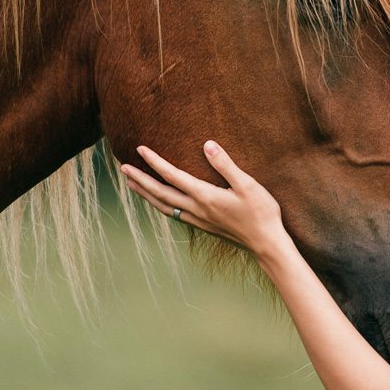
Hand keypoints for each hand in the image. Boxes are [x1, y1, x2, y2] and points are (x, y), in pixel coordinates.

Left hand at [121, 141, 287, 258]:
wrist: (266, 244)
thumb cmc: (261, 213)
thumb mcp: (248, 185)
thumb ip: (226, 165)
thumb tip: (207, 144)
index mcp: (205, 196)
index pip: (172, 176)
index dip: (155, 162)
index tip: (140, 149)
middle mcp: (197, 209)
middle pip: (160, 193)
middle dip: (140, 180)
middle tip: (123, 168)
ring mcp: (199, 220)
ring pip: (164, 207)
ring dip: (146, 195)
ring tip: (132, 185)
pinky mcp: (204, 227)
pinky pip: (174, 215)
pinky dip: (161, 206)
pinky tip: (160, 203)